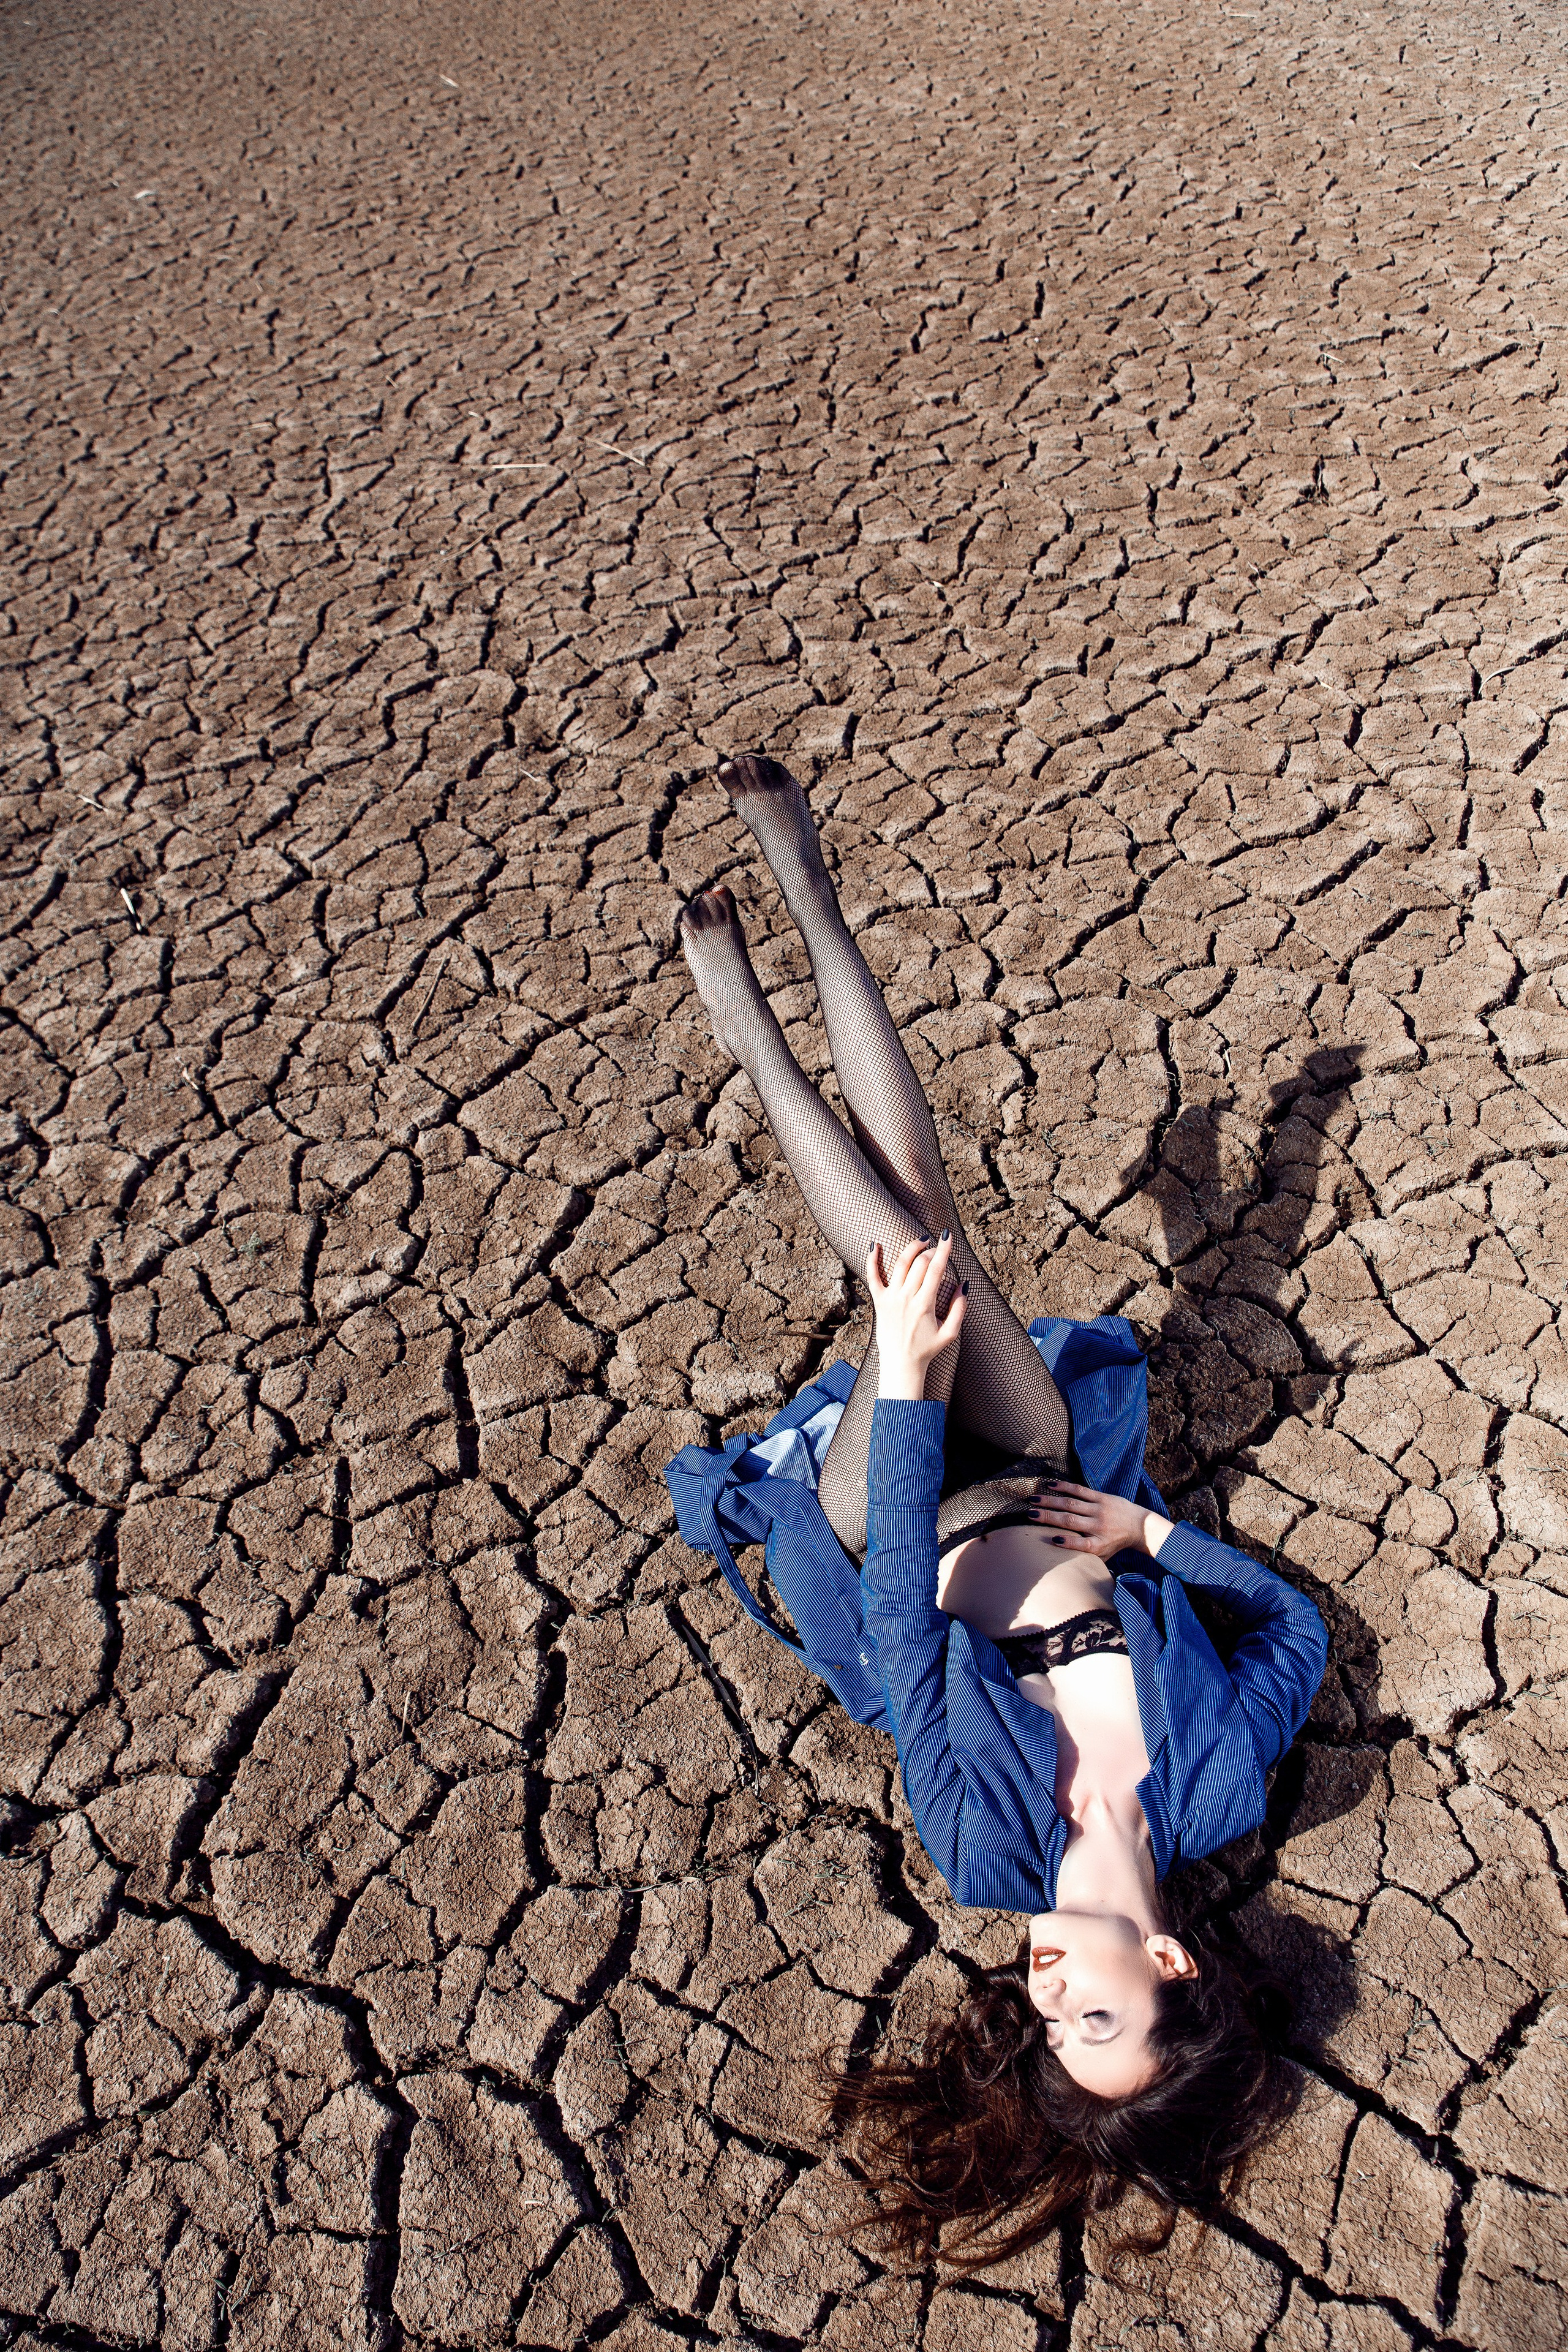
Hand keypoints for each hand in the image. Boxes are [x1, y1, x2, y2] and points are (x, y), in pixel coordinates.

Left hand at [868, 1232, 965, 1401]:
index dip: (943, 1250)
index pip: (936, 1269)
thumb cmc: (926, 1349)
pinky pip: (872, 1276)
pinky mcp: (879, 1301)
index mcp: (925, 1304)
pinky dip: (871, 1259)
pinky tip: (874, 1244)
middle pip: (920, 1263)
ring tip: (921, 1241)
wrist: (901, 1363)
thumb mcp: (950, 1333)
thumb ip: (960, 1309)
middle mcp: (906, 1298)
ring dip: (911, 1248)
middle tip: (937, 1248)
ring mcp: (891, 1298)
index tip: (948, 1237)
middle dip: (931, 1250)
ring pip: (900, 1264)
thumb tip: (964, 1285)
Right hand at [1026, 1480, 1173, 1560]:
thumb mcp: (1104, 1557)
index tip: (1052, 1540)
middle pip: (1071, 1521)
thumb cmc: (1115, 1544)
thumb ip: (1087, 1560)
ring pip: (1072, 1503)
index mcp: (1099, 1544)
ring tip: (1034, 1500)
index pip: (1082, 1544)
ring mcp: (1100, 1510)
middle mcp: (1099, 1527)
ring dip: (1051, 1501)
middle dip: (1048, 1517)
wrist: (1139, 1526)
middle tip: (1029, 1514)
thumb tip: (1065, 1568)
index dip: (1067, 1543)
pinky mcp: (1102, 1497)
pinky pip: (1081, 1490)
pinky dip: (1065, 1487)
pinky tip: (1050, 1485)